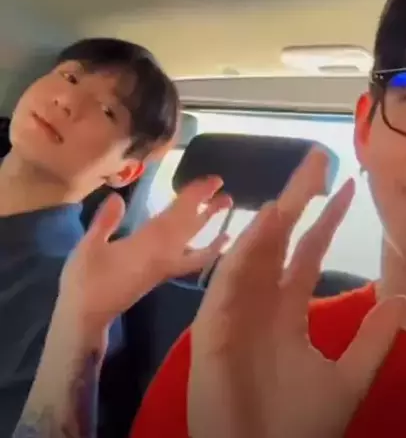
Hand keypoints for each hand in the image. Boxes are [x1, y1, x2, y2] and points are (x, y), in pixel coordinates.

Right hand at [59, 176, 231, 329]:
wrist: (87, 318)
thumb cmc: (85, 282)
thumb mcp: (88, 249)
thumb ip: (104, 222)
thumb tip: (117, 197)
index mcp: (147, 246)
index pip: (176, 216)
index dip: (194, 197)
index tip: (211, 181)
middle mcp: (163, 256)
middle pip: (190, 227)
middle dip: (207, 205)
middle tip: (223, 188)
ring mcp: (165, 267)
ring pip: (195, 242)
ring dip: (210, 224)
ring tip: (225, 208)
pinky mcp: (163, 275)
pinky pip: (192, 259)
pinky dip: (207, 250)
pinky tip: (217, 244)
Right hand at [188, 150, 405, 437]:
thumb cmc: (297, 426)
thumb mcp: (347, 378)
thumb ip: (371, 338)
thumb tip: (397, 296)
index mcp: (289, 309)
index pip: (309, 252)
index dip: (327, 219)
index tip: (348, 187)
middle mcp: (263, 300)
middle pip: (281, 239)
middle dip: (298, 199)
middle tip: (317, 159)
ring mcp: (237, 309)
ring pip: (255, 252)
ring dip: (274, 218)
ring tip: (297, 184)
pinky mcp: (213, 324)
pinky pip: (229, 281)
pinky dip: (244, 251)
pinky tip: (264, 223)